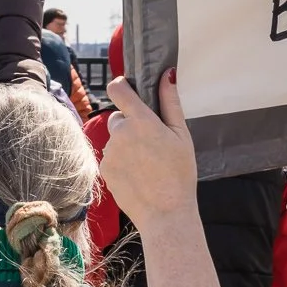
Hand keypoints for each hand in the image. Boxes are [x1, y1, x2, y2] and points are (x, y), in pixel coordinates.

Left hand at [99, 73, 198, 231]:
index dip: (121, 85)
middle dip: (131, 124)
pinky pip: (112, 157)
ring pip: (115, 139)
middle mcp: (120, 133)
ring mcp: (110, 152)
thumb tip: (167, 73)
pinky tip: (139, 175)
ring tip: (148, 163)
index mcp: (140, 121)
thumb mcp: (182, 135)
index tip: (129, 90)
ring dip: (126, 144)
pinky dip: (121, 161)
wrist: (166, 213)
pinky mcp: (104, 169)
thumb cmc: (180, 173)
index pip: (117, 89)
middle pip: (118, 117)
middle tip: (151, 142)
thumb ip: (171, 102)